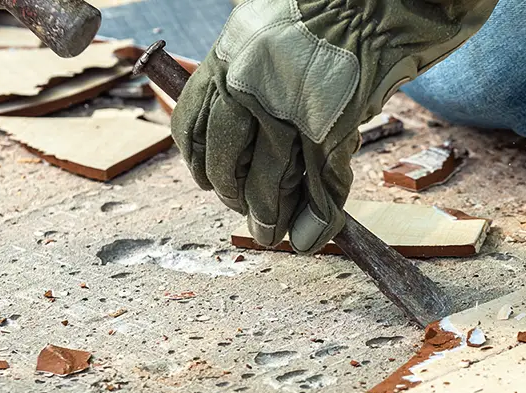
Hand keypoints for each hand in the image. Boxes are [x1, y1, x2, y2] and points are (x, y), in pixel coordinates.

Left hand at [171, 0, 497, 253]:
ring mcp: (290, 111)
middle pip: (229, 164)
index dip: (202, 166)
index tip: (211, 183)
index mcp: (226, 61)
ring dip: (274, 217)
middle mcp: (248, 88)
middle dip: (238, 199)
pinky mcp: (333, 128)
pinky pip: (323, 185)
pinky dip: (321, 218)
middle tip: (252, 218)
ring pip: (272, 182)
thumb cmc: (328, 9)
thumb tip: (247, 122)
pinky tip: (317, 235)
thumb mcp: (265, 32)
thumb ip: (250, 74)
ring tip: (277, 237)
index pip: (192, 130)